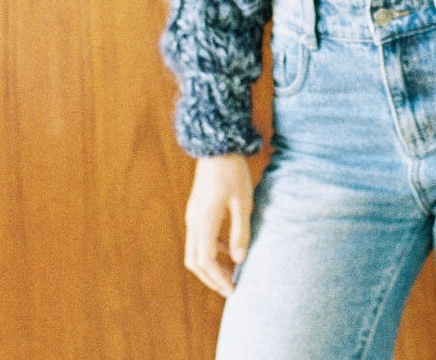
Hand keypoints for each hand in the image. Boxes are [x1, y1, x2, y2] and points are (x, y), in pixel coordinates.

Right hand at [184, 153, 253, 297]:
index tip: (232, 289)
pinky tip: (228, 248)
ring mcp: (193, 216)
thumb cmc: (232, 172)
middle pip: (195, 262)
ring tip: (231, 271)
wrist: (217, 147)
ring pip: (194, 251)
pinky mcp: (196, 210)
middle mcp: (193, 222)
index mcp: (204, 222)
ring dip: (210, 265)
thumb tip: (239, 260)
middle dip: (211, 278)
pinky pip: (199, 238)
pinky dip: (211, 250)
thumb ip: (240, 232)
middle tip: (229, 288)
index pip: (206, 261)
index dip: (218, 279)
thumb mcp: (243, 202)